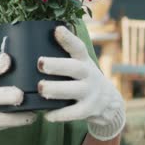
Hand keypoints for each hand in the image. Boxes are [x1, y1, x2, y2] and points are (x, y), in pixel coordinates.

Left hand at [37, 26, 125, 140]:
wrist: (109, 102)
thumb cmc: (84, 78)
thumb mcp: (80, 64)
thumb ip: (65, 55)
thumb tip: (34, 41)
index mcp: (84, 60)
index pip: (78, 47)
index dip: (68, 38)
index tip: (57, 29)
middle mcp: (89, 74)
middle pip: (75, 68)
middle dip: (57, 65)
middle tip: (40, 63)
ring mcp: (90, 92)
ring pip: (73, 90)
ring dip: (56, 89)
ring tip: (41, 88)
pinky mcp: (89, 109)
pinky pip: (74, 113)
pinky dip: (60, 114)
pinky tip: (47, 115)